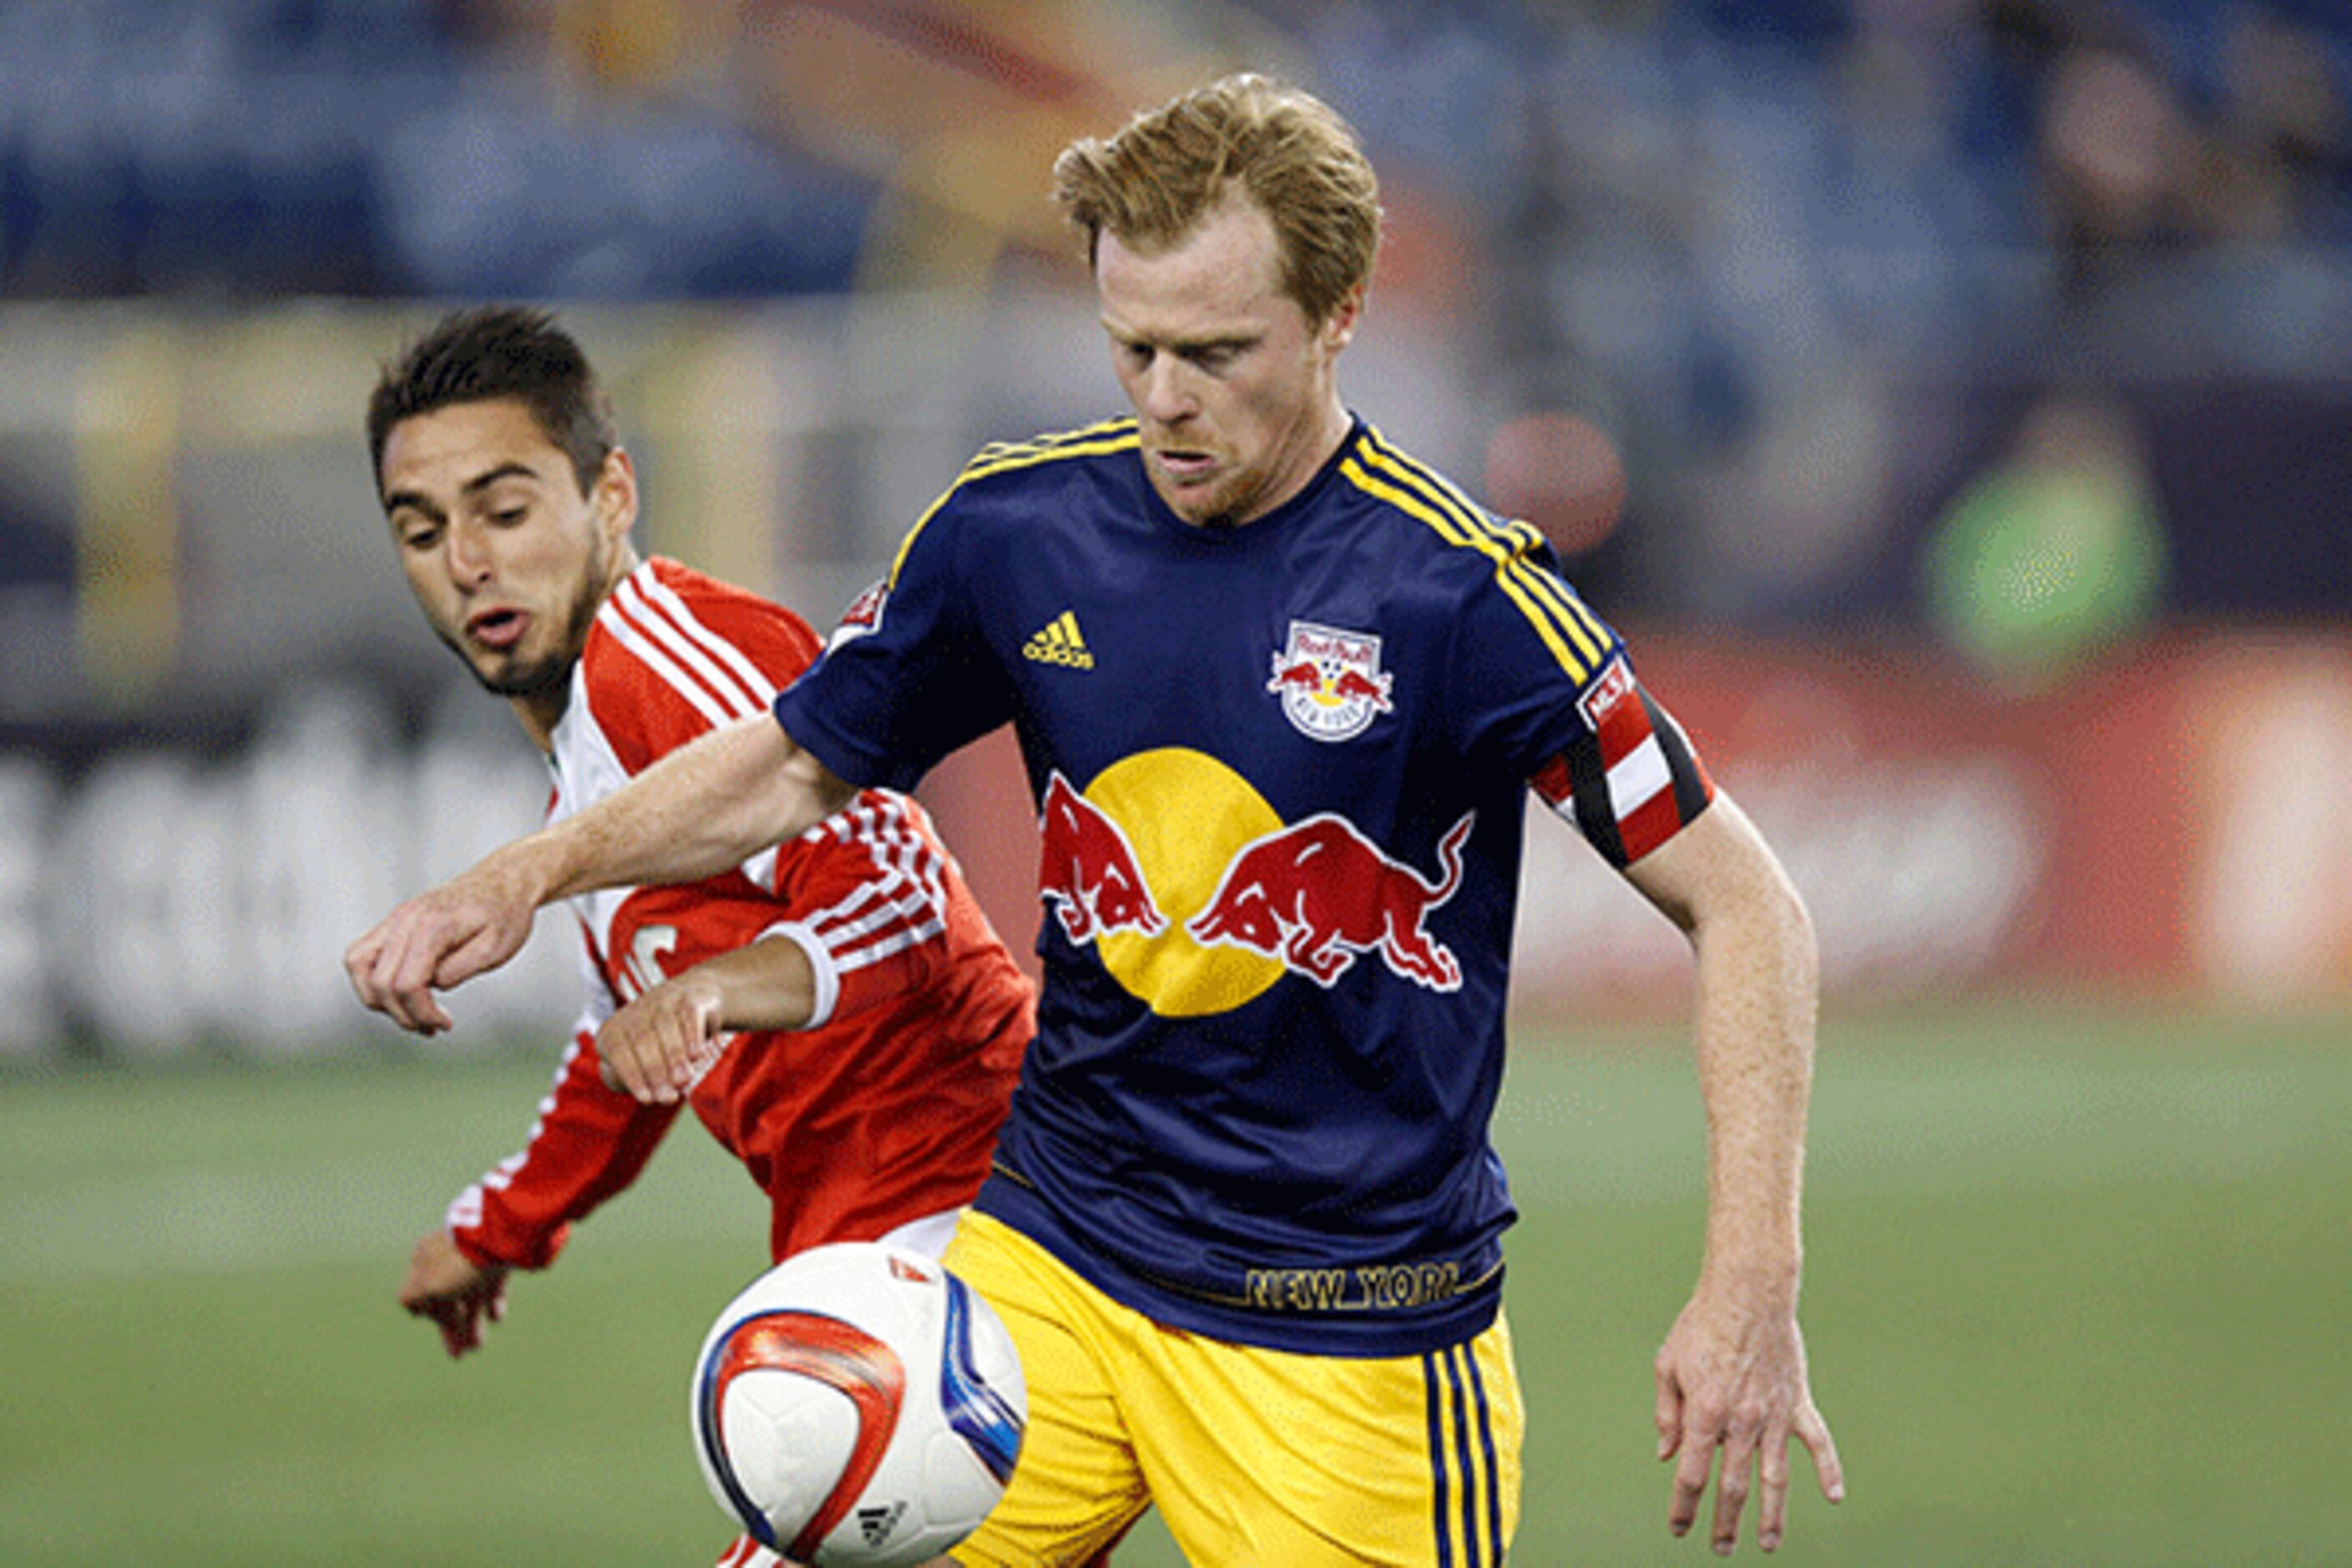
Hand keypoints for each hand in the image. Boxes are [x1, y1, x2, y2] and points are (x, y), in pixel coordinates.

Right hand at [345, 854, 542, 1033]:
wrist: (501, 883)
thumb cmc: (503, 915)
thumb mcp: (497, 948)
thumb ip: (460, 969)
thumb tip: (431, 986)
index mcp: (433, 926)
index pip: (407, 983)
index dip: (421, 1013)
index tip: (444, 1024)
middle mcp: (405, 919)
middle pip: (380, 982)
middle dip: (403, 1014)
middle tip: (432, 1026)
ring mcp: (394, 919)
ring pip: (357, 966)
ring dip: (379, 999)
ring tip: (412, 1012)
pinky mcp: (391, 924)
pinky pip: (360, 955)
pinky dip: (372, 980)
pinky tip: (401, 993)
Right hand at [399, 1228, 511, 1359]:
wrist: (504, 1235)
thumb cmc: (460, 1263)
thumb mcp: (427, 1287)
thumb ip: (414, 1300)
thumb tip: (417, 1310)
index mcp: (424, 1257)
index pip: (419, 1292)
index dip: (427, 1314)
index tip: (434, 1326)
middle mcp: (448, 1255)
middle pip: (446, 1297)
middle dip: (451, 1327)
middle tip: (458, 1354)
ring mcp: (476, 1256)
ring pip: (470, 1294)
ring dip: (471, 1322)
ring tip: (477, 1346)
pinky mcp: (501, 1257)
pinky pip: (493, 1284)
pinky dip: (492, 1303)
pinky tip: (495, 1317)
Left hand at [597, 972, 727, 1103]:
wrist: (692, 1004)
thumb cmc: (657, 1046)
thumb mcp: (636, 1063)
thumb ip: (626, 1078)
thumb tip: (630, 1085)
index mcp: (614, 1030)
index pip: (617, 1051)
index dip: (632, 1076)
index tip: (647, 1100)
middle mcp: (636, 1012)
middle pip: (642, 1040)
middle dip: (655, 1072)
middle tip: (668, 1098)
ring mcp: (663, 1000)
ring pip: (664, 1026)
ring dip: (674, 1057)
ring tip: (683, 1082)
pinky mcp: (690, 997)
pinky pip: (688, 1015)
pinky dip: (691, 1035)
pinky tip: (695, 1056)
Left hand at [1654, 1286, 1842, 1553]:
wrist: (1747, 1293)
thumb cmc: (1701, 1325)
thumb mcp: (1668, 1365)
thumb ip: (1667, 1414)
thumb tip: (1666, 1455)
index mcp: (1703, 1413)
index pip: (1690, 1475)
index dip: (1683, 1506)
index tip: (1678, 1529)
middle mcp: (1741, 1422)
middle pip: (1733, 1487)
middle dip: (1725, 1523)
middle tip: (1721, 1549)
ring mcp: (1774, 1416)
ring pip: (1775, 1478)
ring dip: (1772, 1516)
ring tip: (1768, 1545)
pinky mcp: (1798, 1403)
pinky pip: (1818, 1443)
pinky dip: (1828, 1471)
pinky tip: (1834, 1497)